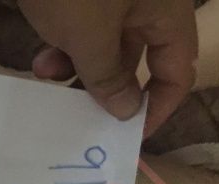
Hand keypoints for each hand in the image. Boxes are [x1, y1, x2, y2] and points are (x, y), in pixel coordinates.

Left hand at [18, 0, 197, 135]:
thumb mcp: (88, 36)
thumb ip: (108, 77)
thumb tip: (126, 110)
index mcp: (164, 12)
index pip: (178, 70)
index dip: (159, 106)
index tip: (128, 136)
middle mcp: (144, 5)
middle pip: (137, 58)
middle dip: (105, 88)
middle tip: (78, 115)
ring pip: (103, 45)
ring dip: (76, 69)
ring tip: (47, 78)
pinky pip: (80, 28)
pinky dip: (62, 46)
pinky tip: (39, 58)